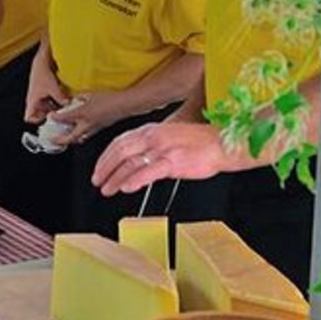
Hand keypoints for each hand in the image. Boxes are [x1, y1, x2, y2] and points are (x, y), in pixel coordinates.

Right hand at [24, 53, 70, 123]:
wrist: (42, 61)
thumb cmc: (42, 73)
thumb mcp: (53, 88)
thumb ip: (61, 98)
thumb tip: (68, 105)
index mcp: (32, 101)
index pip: (29, 117)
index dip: (37, 121)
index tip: (47, 120)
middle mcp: (34, 99)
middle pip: (39, 113)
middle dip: (49, 114)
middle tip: (58, 115)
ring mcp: (39, 95)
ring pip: (45, 107)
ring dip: (53, 107)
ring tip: (62, 107)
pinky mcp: (44, 90)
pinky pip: (49, 100)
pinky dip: (55, 100)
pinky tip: (63, 99)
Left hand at [48, 90, 132, 145]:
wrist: (125, 105)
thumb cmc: (110, 98)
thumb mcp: (91, 94)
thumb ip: (80, 97)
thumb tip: (74, 98)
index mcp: (83, 113)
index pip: (65, 118)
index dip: (55, 118)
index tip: (51, 116)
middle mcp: (87, 124)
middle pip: (70, 137)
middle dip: (60, 140)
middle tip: (53, 139)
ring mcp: (94, 128)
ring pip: (79, 138)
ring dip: (70, 139)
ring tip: (64, 137)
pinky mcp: (100, 129)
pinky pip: (87, 135)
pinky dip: (80, 135)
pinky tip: (79, 131)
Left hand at [93, 119, 234, 196]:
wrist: (223, 144)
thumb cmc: (201, 143)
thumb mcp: (171, 138)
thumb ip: (153, 148)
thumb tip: (138, 163)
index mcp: (152, 130)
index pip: (120, 141)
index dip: (105, 156)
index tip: (99, 168)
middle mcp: (154, 136)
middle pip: (120, 151)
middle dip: (104, 168)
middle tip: (97, 181)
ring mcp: (162, 148)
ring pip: (130, 163)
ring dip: (115, 178)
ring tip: (107, 189)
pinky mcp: (172, 161)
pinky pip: (147, 171)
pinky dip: (133, 180)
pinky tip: (126, 188)